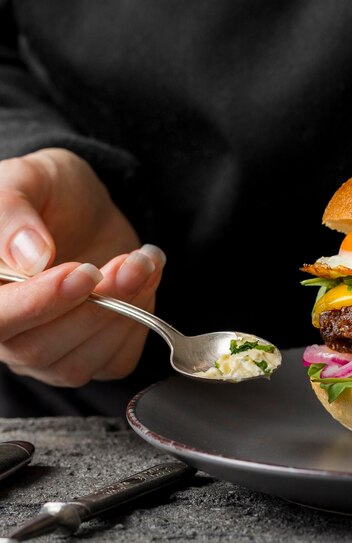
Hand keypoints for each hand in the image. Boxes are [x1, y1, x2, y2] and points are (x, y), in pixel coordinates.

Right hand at [0, 148, 164, 385]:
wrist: (86, 207)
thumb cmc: (47, 192)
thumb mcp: (26, 180)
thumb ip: (13, 214)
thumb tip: (29, 257)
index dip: (38, 303)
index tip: (83, 273)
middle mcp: (6, 331)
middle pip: (37, 348)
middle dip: (95, 305)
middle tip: (128, 262)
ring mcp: (44, 349)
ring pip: (77, 362)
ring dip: (123, 313)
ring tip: (142, 263)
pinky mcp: (89, 353)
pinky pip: (113, 362)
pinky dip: (139, 324)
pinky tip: (146, 281)